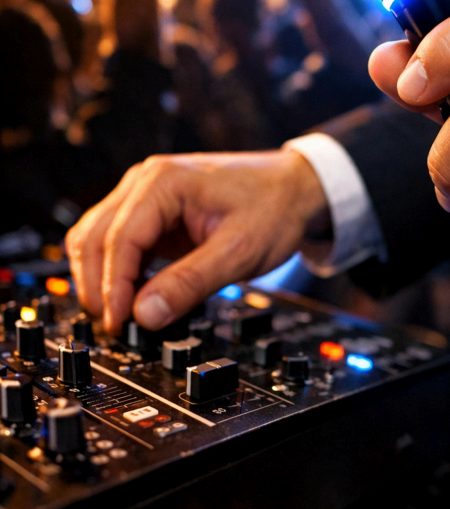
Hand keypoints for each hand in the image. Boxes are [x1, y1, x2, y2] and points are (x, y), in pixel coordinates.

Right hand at [65, 150, 328, 333]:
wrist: (296, 188)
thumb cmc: (274, 208)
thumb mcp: (238, 252)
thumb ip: (190, 283)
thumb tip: (145, 316)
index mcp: (164, 181)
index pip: (119, 238)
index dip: (113, 287)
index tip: (120, 324)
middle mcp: (146, 181)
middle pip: (95, 236)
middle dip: (97, 284)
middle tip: (114, 327)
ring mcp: (146, 194)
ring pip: (97, 237)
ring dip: (100, 277)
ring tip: (119, 316)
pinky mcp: (153, 211)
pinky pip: (117, 240)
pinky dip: (115, 269)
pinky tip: (130, 296)